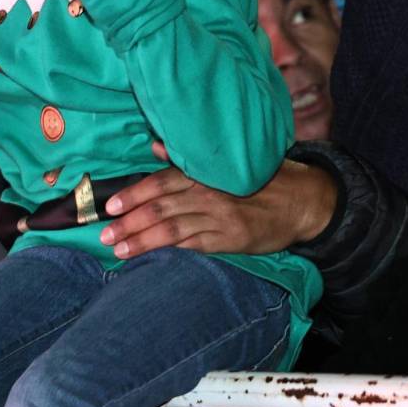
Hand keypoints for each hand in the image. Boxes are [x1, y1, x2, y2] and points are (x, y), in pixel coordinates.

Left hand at [100, 142, 335, 258]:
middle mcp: (209, 194)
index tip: (111, 206)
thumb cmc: (262, 178)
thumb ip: (189, 159)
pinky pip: (193, 246)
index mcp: (206, 173)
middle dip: (130, 221)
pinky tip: (150, 258)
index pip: (162, 182)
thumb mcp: (229, 162)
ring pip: (172, 230)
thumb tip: (155, 147)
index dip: (135, 193)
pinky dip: (170, 251)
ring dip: (141, 240)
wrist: (302, 200)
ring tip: (118, 249)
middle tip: (105, 232)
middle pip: (161, 208)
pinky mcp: (230, 240)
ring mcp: (219, 219)